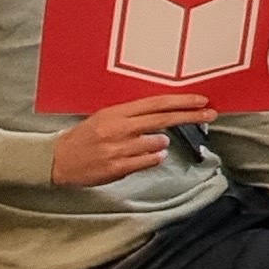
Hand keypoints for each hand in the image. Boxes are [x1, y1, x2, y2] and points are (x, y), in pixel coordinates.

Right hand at [49, 94, 210, 186]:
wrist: (58, 160)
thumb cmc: (85, 137)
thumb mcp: (106, 117)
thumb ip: (134, 116)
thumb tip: (166, 113)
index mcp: (116, 113)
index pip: (155, 104)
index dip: (181, 101)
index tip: (201, 100)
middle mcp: (119, 128)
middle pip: (163, 119)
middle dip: (190, 116)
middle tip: (210, 113)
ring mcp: (119, 149)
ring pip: (159, 143)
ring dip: (160, 143)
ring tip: (143, 144)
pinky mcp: (118, 168)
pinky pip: (150, 161)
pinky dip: (154, 157)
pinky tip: (145, 155)